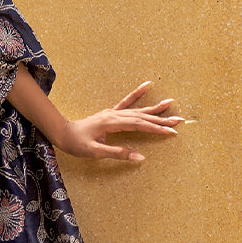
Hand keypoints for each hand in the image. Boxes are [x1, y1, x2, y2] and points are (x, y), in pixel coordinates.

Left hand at [56, 81, 183, 161]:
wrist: (62, 132)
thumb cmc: (76, 144)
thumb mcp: (96, 152)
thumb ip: (118, 153)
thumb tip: (140, 157)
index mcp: (112, 123)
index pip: (139, 125)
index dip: (156, 128)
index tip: (171, 132)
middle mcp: (114, 114)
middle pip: (142, 116)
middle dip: (161, 119)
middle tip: (179, 121)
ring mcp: (112, 112)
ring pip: (137, 109)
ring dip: (154, 108)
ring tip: (171, 103)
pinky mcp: (110, 113)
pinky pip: (126, 102)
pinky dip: (137, 94)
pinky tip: (146, 85)